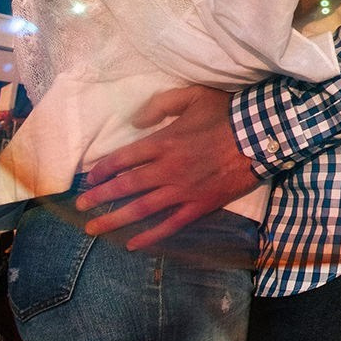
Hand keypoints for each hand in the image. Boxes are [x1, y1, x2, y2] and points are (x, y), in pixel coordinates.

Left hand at [75, 86, 256, 249]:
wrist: (260, 136)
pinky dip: (150, 237)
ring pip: (141, 209)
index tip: (90, 178)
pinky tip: (133, 244)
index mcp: (163, 142)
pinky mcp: (199, 205)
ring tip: (93, 228)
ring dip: (114, 219)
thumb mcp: (192, 95)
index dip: (102, 170)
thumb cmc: (226, 113)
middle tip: (80, 206)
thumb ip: (160, 104)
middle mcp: (167, 169)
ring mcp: (182, 190)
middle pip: (125, 186)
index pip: (122, 158)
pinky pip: (170, 225)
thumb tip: (136, 120)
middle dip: (99, 197)